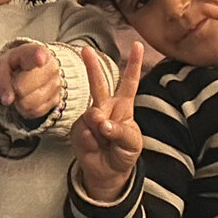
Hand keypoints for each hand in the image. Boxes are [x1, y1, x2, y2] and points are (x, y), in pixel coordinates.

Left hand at [0, 42, 62, 120]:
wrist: (33, 69)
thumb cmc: (17, 65)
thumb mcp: (3, 64)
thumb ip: (1, 79)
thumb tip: (7, 100)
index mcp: (36, 52)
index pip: (38, 55)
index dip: (38, 58)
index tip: (40, 59)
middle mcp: (51, 66)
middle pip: (22, 88)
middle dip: (14, 89)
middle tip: (15, 82)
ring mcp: (56, 84)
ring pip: (29, 103)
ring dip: (20, 101)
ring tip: (22, 90)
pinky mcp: (56, 100)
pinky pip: (35, 112)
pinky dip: (27, 108)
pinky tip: (29, 97)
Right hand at [71, 42, 143, 202]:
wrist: (108, 173)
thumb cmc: (124, 153)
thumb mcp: (132, 143)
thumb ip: (120, 130)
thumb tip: (100, 121)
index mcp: (123, 106)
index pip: (129, 82)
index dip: (133, 64)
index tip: (138, 45)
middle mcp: (105, 107)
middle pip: (99, 83)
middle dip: (92, 66)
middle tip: (86, 51)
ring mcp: (90, 118)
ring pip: (93, 114)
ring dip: (100, 128)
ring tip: (105, 141)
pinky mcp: (79, 130)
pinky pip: (85, 132)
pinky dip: (91, 141)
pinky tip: (95, 147)